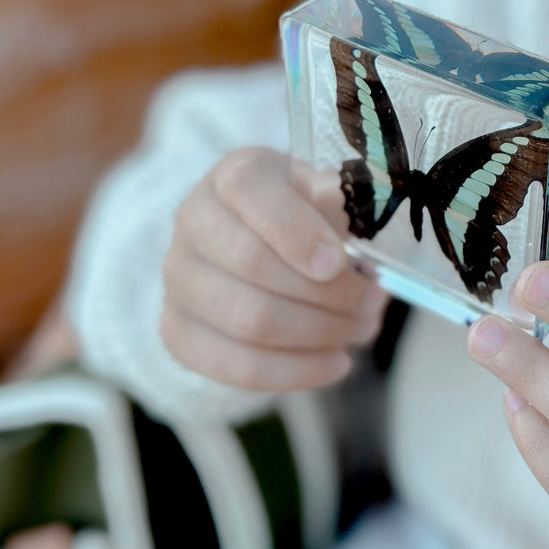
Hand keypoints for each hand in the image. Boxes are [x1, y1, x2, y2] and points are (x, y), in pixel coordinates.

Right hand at [160, 147, 386, 390]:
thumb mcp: (325, 194)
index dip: (297, 232)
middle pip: (251, 263)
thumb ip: (341, 203)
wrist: (255, 244)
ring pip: (247, 320)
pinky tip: (335, 364)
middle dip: (323, 291)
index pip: (251, 193)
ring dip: (317, 333)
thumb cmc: (303, 216)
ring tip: (359, 330)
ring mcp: (178, 279)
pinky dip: (295, 372)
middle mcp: (193, 221)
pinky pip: (236, 366)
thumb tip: (357, 221)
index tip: (338, 263)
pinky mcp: (178, 332)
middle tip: (369, 301)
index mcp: (233, 176)